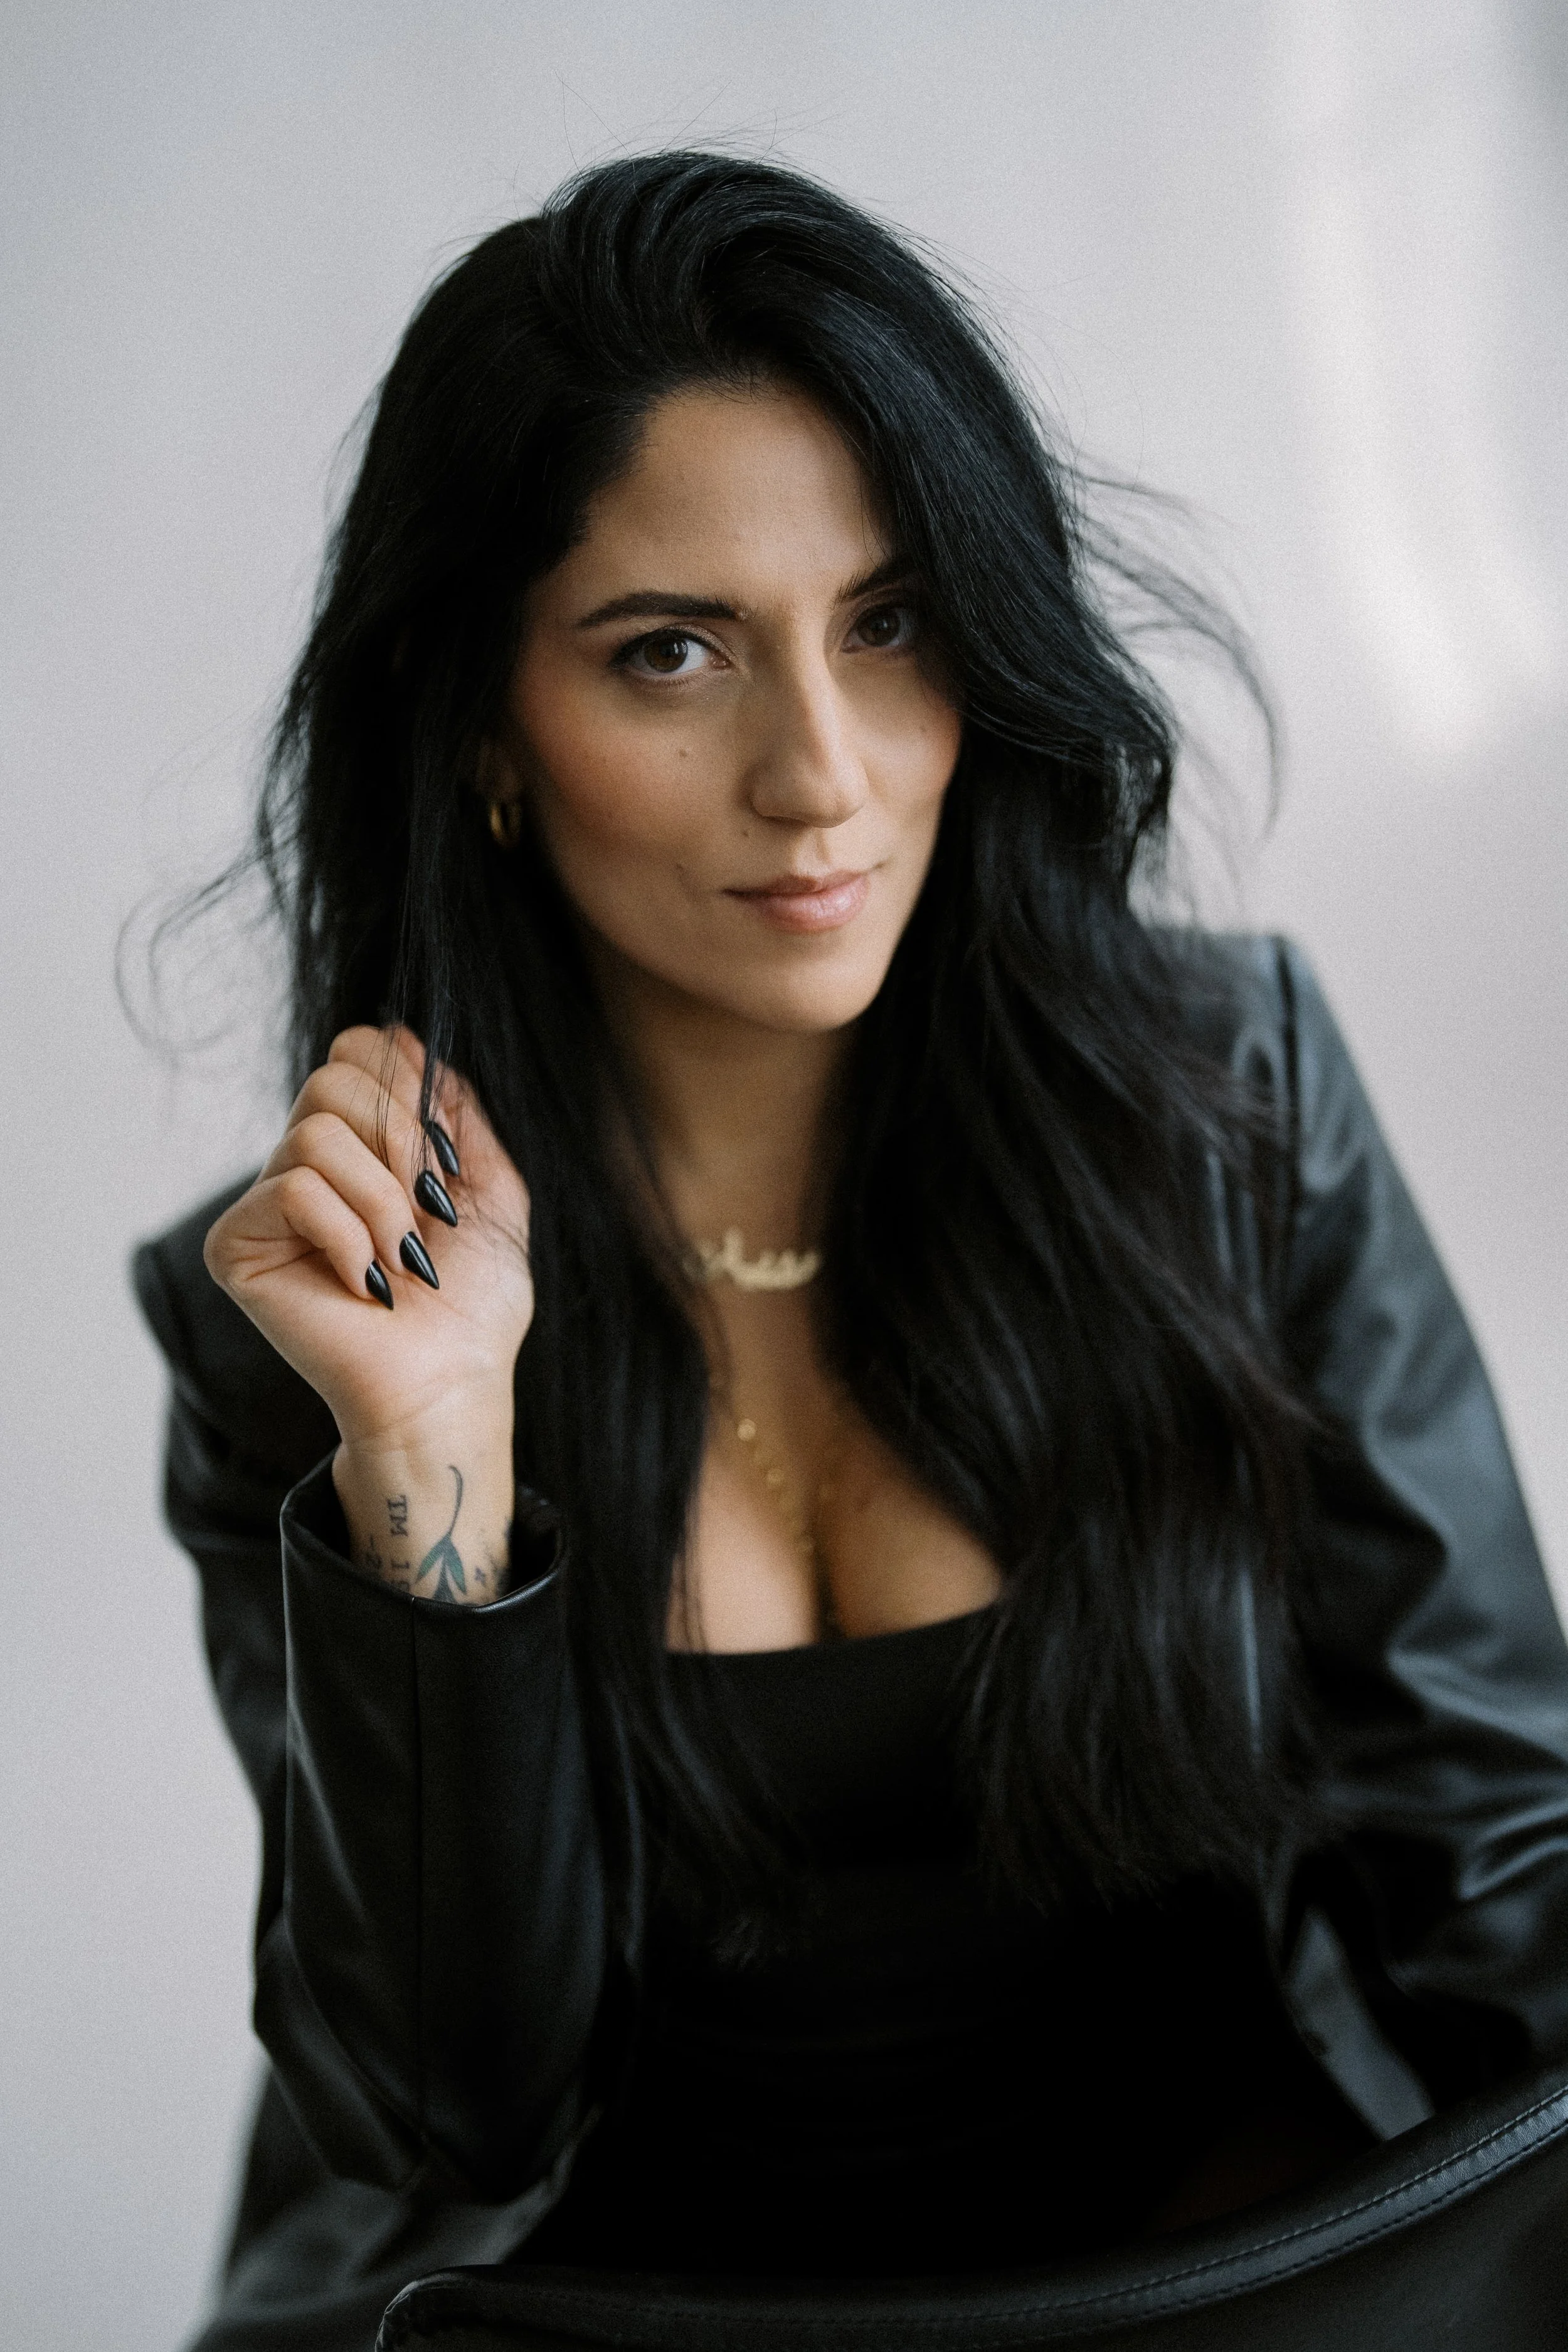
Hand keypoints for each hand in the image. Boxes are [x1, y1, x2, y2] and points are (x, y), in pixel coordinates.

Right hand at [204, 1026, 533, 1599]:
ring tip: (398, 1259)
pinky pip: (293, 1187)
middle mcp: (306, 1163)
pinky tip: (363, 1283)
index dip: (408, 1086)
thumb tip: (410, 1041)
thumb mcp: (492, 1189)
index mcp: (362, 1144)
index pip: (359, 1050)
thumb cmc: (474, 1306)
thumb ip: (458, 1112)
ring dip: (380, 1200)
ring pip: (315, 1131)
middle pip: (334, 1075)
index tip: (444, 1158)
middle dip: (401, 1144)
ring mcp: (266, 1203)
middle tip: (424, 1215)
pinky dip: (346, 1235)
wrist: (450, 1383)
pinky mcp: (235, 1243)